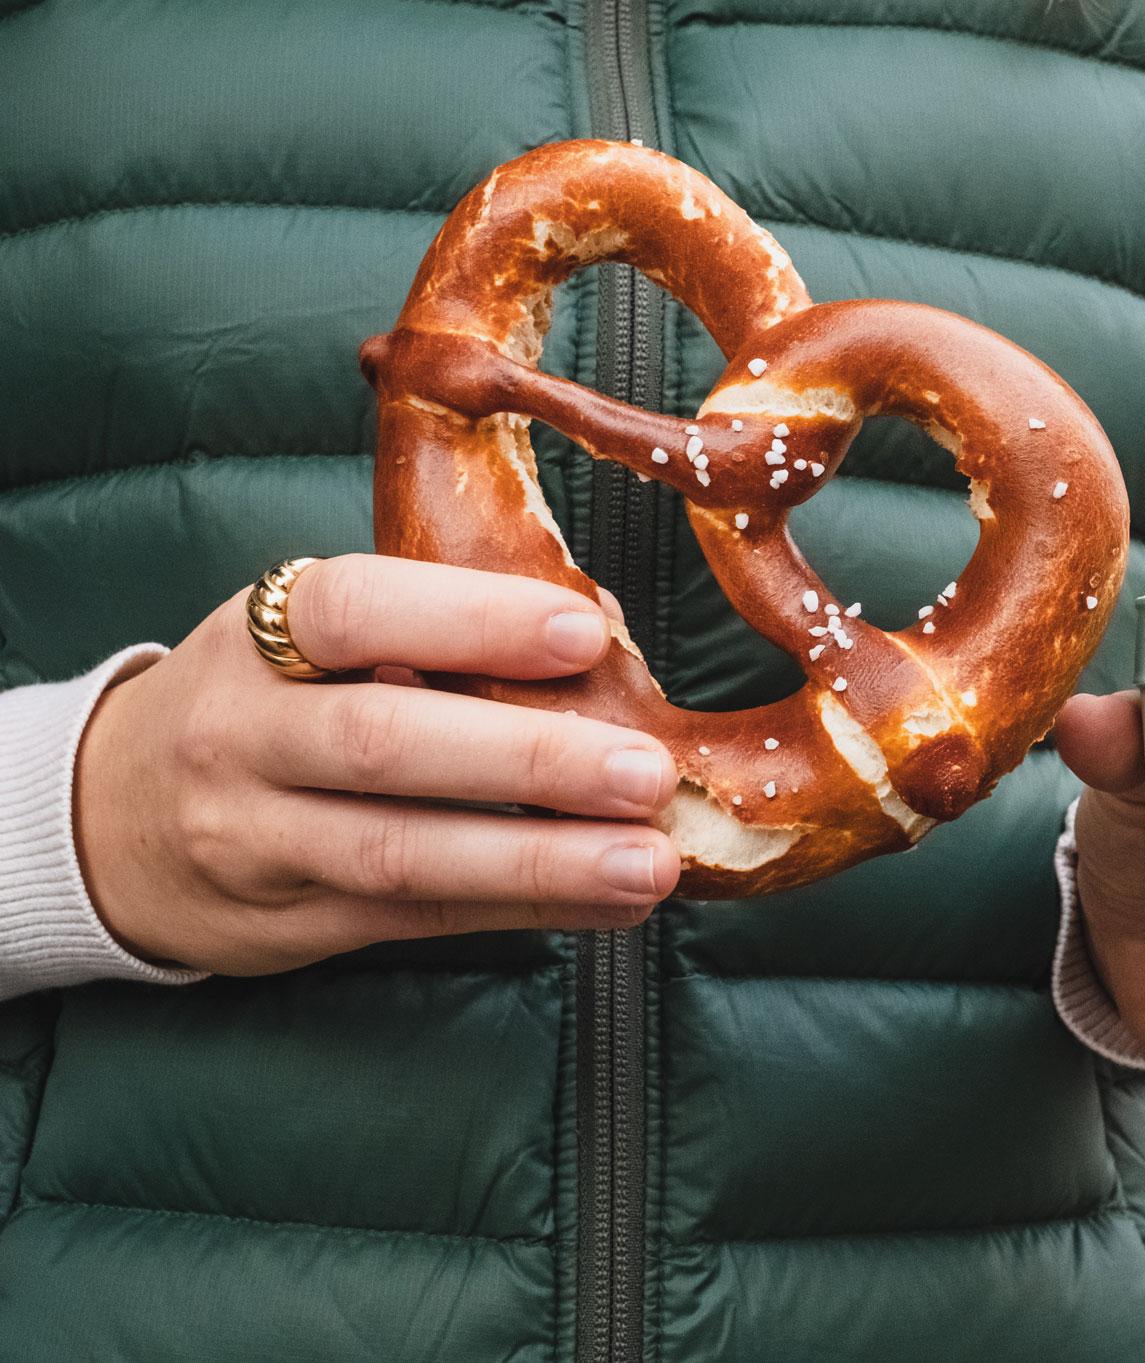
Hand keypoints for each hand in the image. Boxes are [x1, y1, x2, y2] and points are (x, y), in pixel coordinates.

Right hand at [74, 554, 683, 976]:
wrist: (105, 817)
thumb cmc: (262, 702)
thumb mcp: (308, 640)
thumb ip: (431, 631)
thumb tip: (599, 637)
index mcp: (259, 636)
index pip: (354, 610)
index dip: (473, 619)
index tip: (584, 633)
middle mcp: (242, 735)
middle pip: (384, 745)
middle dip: (528, 760)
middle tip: (644, 771)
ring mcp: (257, 839)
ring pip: (401, 854)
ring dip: (540, 861)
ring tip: (648, 859)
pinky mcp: (289, 924)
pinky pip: (417, 919)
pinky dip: (525, 909)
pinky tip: (610, 900)